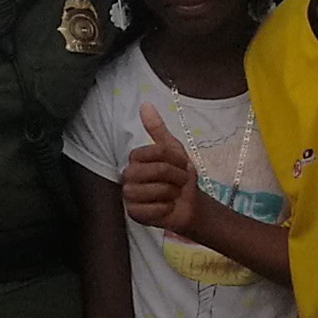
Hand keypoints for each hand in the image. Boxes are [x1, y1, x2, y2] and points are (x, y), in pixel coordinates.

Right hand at [117, 106, 201, 235]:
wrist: (189, 203)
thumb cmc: (179, 176)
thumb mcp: (173, 149)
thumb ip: (157, 128)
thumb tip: (145, 104)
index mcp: (135, 160)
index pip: (150, 152)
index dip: (172, 159)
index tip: (181, 164)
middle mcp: (128, 176)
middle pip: (153, 171)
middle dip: (174, 176)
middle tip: (180, 181)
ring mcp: (129, 196)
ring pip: (151, 191)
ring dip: (170, 193)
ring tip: (173, 194)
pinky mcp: (134, 214)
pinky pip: (152, 209)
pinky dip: (166, 208)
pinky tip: (167, 207)